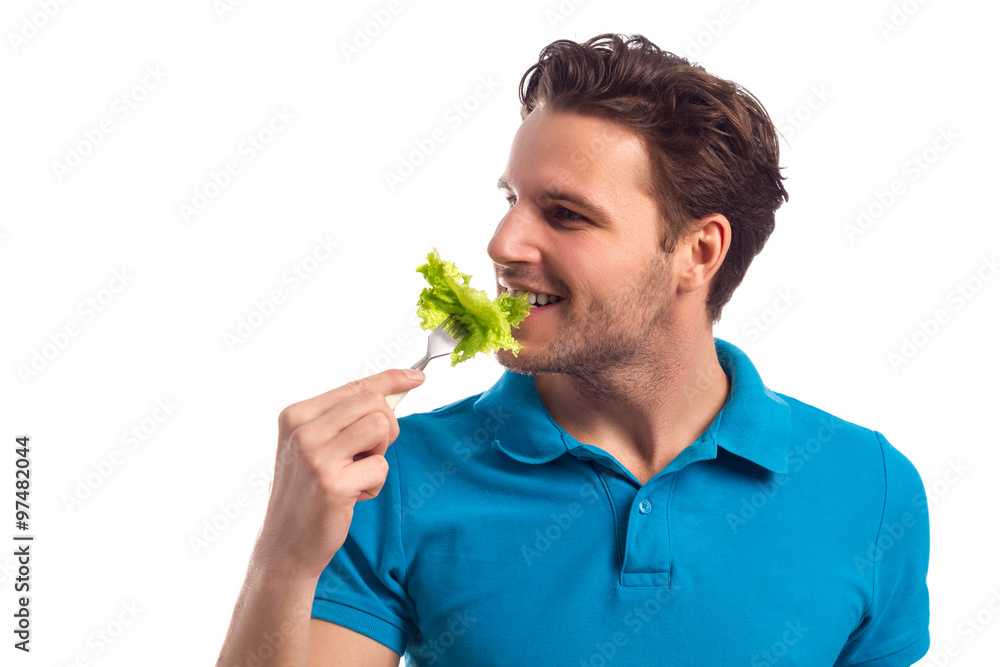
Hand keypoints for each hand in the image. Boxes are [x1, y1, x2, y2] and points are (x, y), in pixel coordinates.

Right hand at [254, 368, 424, 580]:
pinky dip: (374, 484)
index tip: (416, 378)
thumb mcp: (313, 446)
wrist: (285, 544)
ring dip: (379, 455)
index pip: (354, 385)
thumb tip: (391, 391)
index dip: (390, 379)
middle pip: (373, 402)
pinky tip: (351, 497)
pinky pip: (381, 466)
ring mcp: (316, 456)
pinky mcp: (333, 483)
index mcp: (295, 415)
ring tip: (356, 473)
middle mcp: (303, 431)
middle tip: (370, 453)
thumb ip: (343, 418)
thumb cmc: (307, 491)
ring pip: (381, 428)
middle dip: (386, 426)